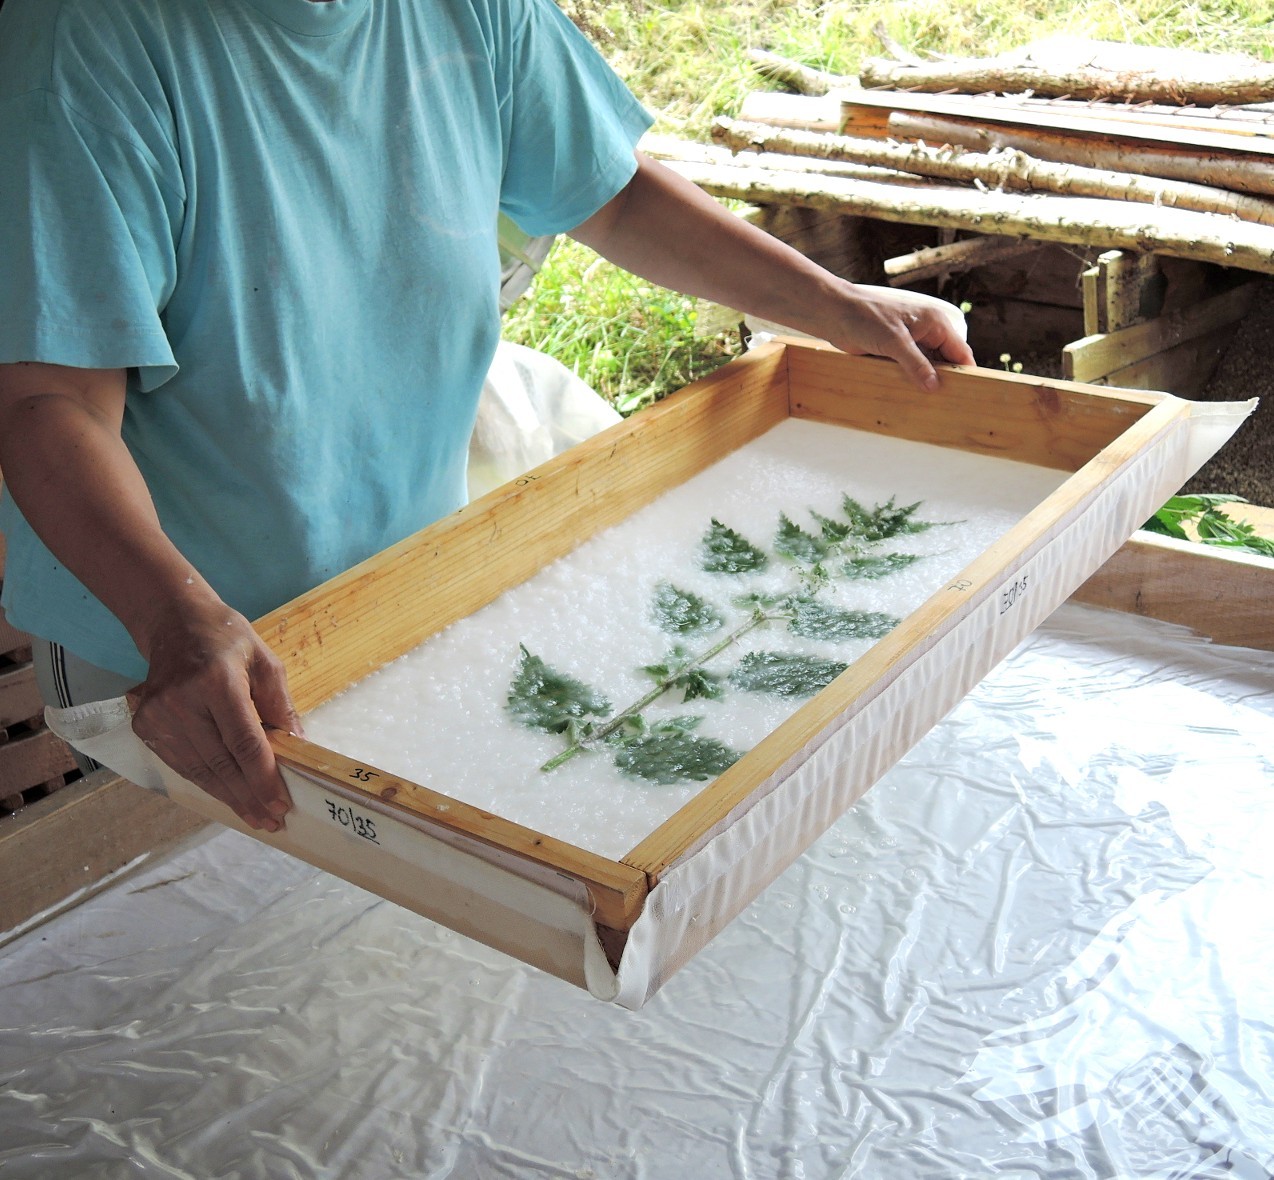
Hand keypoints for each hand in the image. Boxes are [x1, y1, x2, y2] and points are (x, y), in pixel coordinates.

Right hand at [128, 595, 302, 832]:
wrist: (174, 623)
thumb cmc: (227, 639)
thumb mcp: (265, 661)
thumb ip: (281, 705)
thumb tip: (299, 747)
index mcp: (217, 682)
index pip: (244, 743)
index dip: (264, 778)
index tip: (281, 803)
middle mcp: (182, 701)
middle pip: (221, 764)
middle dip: (249, 797)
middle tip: (272, 820)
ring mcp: (158, 716)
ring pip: (199, 771)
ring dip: (229, 798)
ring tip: (255, 817)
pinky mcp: (145, 725)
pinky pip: (182, 764)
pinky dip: (206, 783)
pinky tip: (228, 796)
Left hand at [821, 284, 975, 390]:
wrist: (835, 315)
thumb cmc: (866, 317)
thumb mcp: (895, 341)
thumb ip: (916, 364)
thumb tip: (933, 385)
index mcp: (934, 323)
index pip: (959, 350)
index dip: (965, 371)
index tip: (969, 392)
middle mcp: (926, 333)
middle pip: (945, 361)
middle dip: (945, 380)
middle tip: (949, 405)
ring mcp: (910, 343)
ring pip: (926, 368)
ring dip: (926, 383)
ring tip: (932, 406)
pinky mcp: (894, 353)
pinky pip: (909, 370)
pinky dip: (911, 382)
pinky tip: (912, 398)